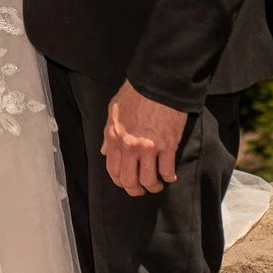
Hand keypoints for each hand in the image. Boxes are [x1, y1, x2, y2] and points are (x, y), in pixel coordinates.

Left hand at [102, 82, 188, 196]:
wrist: (159, 83)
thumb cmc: (135, 94)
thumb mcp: (114, 111)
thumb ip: (108, 133)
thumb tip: (104, 151)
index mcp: (114, 138)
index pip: (113, 170)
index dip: (120, 182)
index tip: (126, 183)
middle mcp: (130, 146)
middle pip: (130, 181)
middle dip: (135, 190)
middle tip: (141, 189)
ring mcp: (149, 147)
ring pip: (149, 180)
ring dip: (153, 186)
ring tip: (157, 184)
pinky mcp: (168, 145)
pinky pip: (167, 170)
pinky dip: (169, 177)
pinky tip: (169, 176)